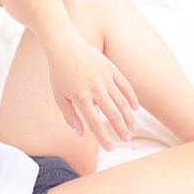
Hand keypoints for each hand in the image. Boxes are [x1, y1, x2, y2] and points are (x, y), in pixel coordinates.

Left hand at [46, 31, 138, 151]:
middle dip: (121, 129)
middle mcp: (95, 88)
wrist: (64, 45)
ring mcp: (105, 77)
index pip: (95, 123)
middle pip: (112, 114)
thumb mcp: (58, 96)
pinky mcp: (111, 69)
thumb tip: (81, 134)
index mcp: (80, 96)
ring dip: (129, 117)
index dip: (103, 137)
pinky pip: (125, 86)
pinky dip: (132, 98)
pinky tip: (135, 109)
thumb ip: (70, 116)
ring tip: (133, 128)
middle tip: (126, 140)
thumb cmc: (59, 73)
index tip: (110, 148)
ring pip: (122, 102)